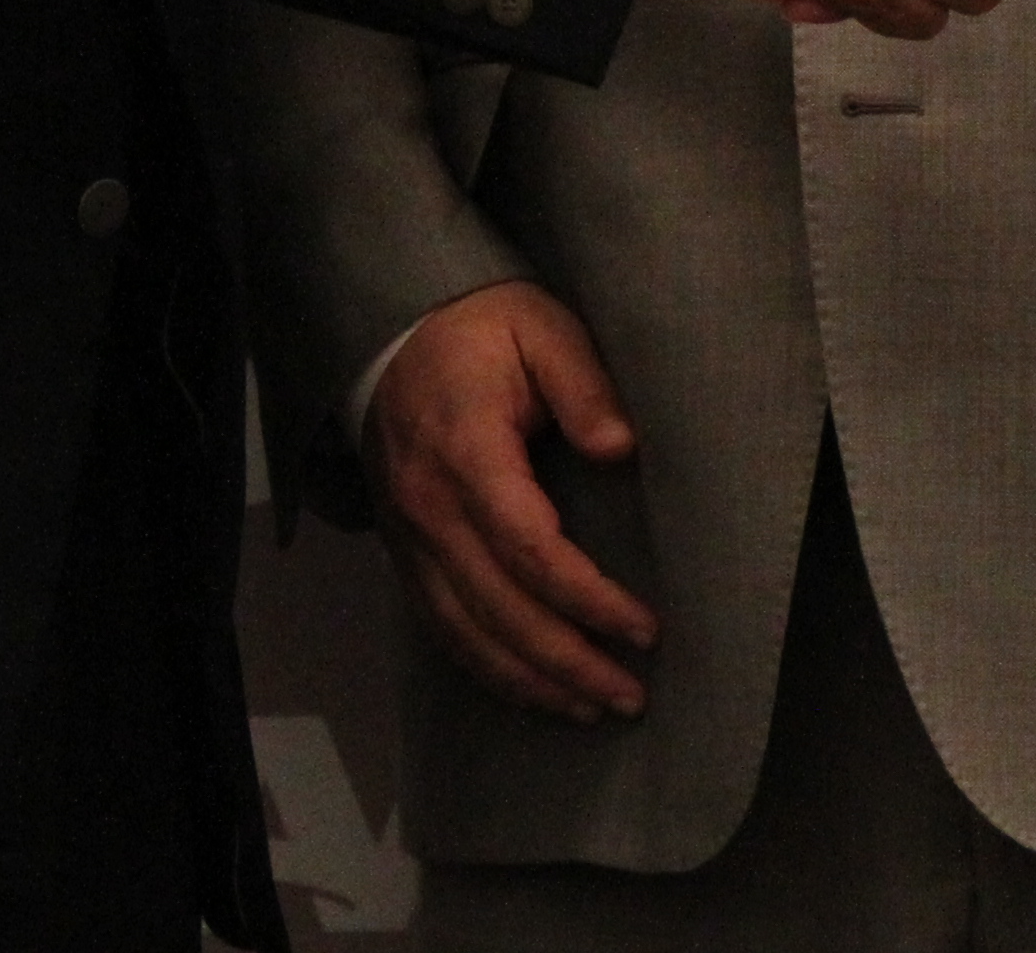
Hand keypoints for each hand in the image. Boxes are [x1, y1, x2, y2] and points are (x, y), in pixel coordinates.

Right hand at [367, 282, 655, 722]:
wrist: (393, 333)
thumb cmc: (483, 329)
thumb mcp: (542, 328)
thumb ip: (583, 385)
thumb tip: (621, 449)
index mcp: (468, 451)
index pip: (530, 549)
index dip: (588, 599)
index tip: (643, 628)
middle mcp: (430, 508)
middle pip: (500, 609)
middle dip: (568, 661)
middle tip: (630, 696)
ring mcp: (409, 537)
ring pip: (466, 632)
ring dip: (530, 680)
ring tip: (591, 708)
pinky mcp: (404, 552)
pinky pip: (441, 626)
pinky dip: (488, 667)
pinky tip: (531, 689)